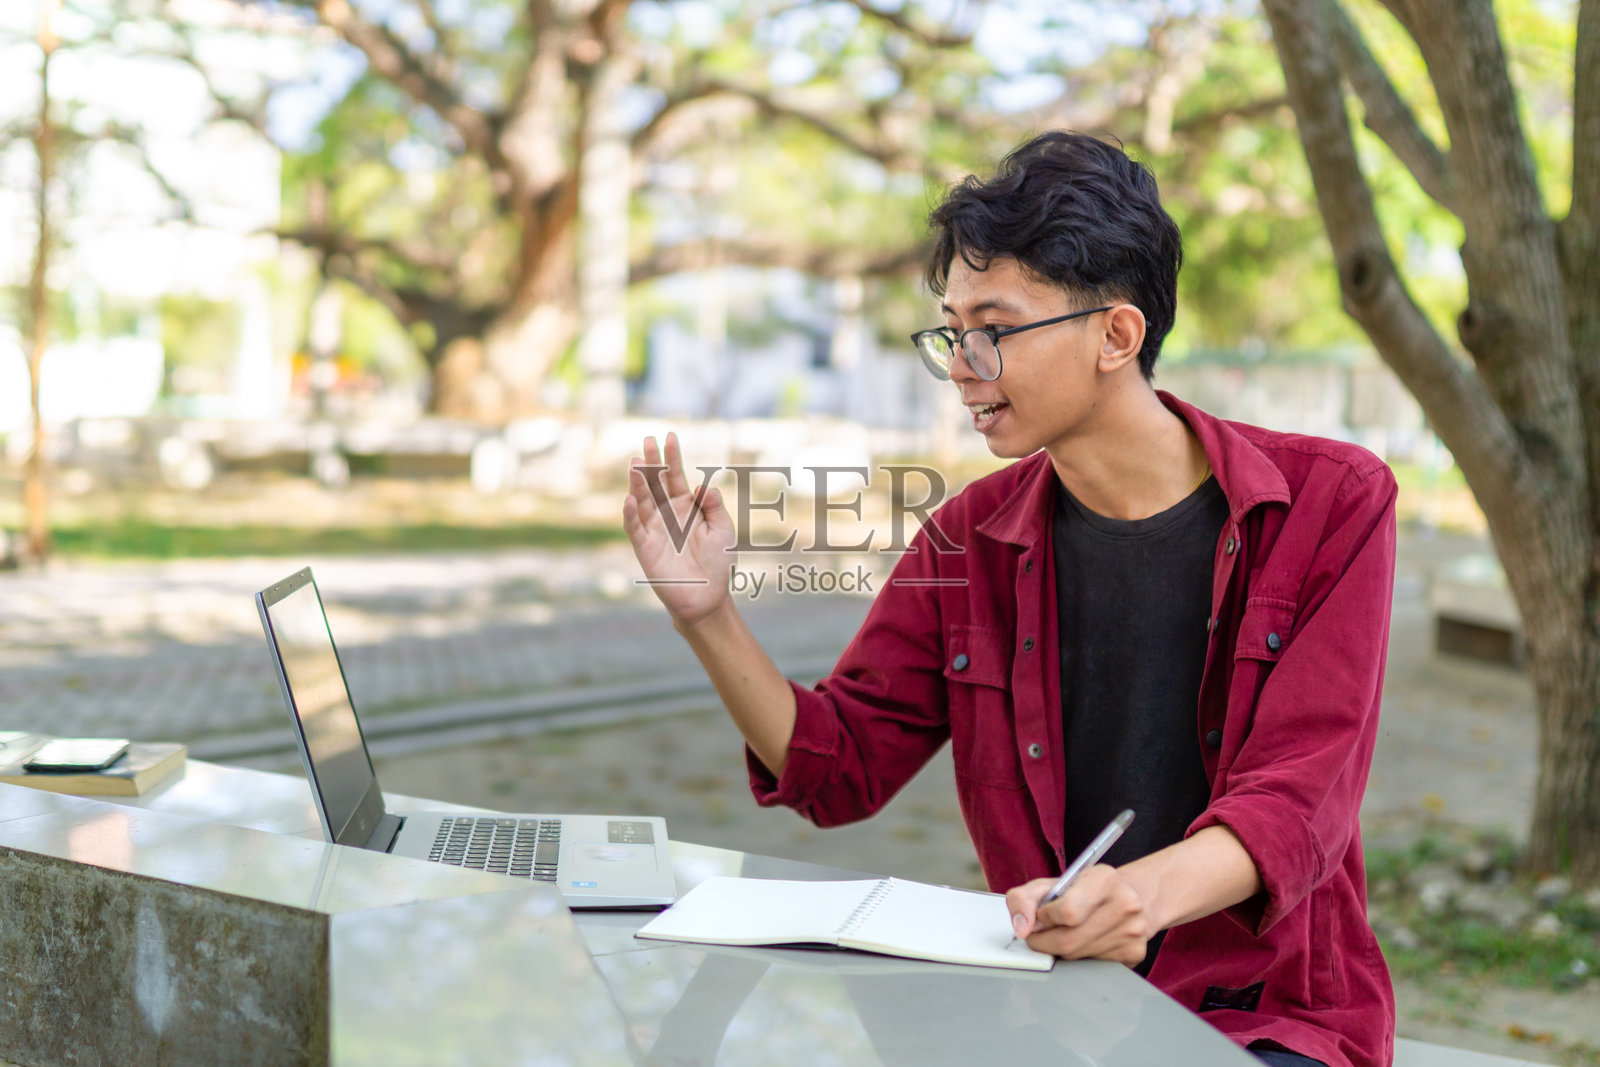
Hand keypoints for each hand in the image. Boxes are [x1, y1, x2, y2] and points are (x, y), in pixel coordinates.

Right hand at [623, 432, 735, 624]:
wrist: (708, 597)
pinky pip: (635, 528)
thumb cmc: (718, 562)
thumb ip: (714, 506)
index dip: (673, 456)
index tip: (671, 436)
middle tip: (646, 441)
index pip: (676, 476)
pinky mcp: (646, 548)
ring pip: (643, 501)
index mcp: (687, 505)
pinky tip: (630, 499)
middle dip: (651, 462)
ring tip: (637, 463)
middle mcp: (668, 513)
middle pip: (655, 483)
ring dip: (638, 483)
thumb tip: (702, 486)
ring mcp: (655, 529)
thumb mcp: (723, 530)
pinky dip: (631, 514)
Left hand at [1005, 865, 1152, 967]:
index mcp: (1105, 879)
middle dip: (1044, 941)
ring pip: (1077, 958)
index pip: (1067, 912)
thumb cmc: (1082, 890)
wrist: (1125, 896)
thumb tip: (1021, 928)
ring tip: (1064, 933)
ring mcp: (1134, 931)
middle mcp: (1126, 904)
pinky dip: (1079, 958)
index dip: (1045, 919)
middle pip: (1068, 941)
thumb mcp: (1050, 884)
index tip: (1041, 915)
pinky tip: (1084, 942)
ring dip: (1060, 951)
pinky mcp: (1135, 953)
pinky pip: (1092, 967)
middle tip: (1039, 934)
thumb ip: (1023, 899)